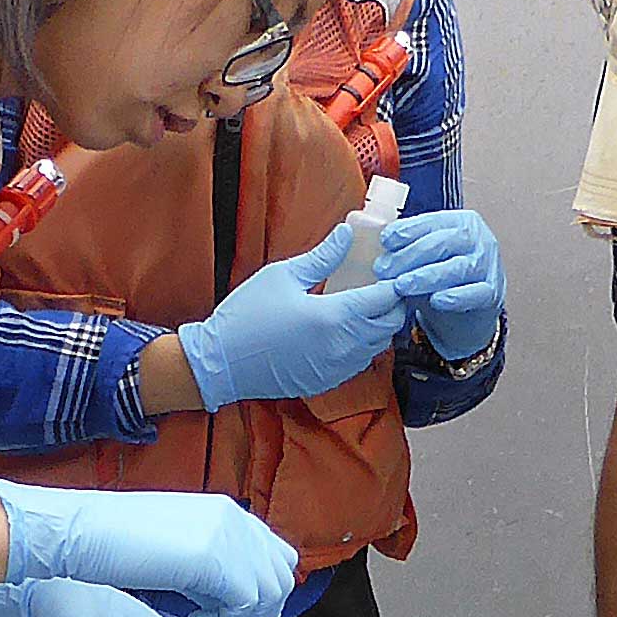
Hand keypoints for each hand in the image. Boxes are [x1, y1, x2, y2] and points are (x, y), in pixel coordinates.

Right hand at [0, 479, 298, 616]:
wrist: (78, 533)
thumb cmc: (114, 548)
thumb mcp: (175, 552)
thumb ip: (209, 568)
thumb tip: (240, 606)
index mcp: (225, 513)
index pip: (277, 556)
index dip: (263, 596)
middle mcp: (234, 519)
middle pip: (280, 576)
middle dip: (258, 616)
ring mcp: (227, 534)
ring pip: (268, 595)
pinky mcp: (214, 557)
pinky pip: (245, 605)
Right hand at [175, 221, 415, 408]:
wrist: (221, 363)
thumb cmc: (247, 316)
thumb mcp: (282, 275)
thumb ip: (322, 257)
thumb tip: (347, 234)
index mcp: (333, 317)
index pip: (384, 300)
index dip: (395, 284)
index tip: (394, 271)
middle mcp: (342, 347)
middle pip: (389, 326)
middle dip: (393, 305)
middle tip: (382, 287)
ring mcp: (336, 369)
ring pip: (377, 346)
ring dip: (379, 326)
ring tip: (366, 306)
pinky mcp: (327, 382)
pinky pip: (359, 363)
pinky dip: (362, 346)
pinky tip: (346, 330)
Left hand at [377, 208, 506, 361]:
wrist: (468, 310)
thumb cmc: (442, 275)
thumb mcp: (425, 256)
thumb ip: (407, 246)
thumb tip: (378, 241)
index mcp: (462, 222)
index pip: (433, 221)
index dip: (408, 230)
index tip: (385, 241)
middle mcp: (479, 239)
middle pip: (444, 242)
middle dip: (410, 256)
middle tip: (384, 270)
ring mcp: (489, 265)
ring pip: (459, 267)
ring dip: (427, 276)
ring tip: (401, 286)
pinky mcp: (493, 292)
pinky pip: (476, 293)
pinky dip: (456, 296)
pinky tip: (437, 300)